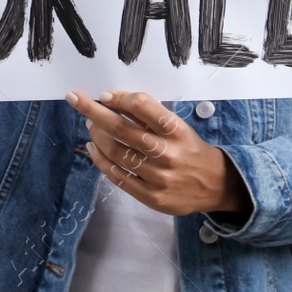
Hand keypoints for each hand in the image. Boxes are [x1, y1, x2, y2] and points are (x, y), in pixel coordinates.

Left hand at [66, 89, 252, 219]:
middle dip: (93, 111)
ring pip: (115, 152)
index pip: (143, 106)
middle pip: (121, 128)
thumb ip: (149, 115)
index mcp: (177, 130)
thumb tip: (112, 99)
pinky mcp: (151, 197)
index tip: (104, 95)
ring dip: (96, 135)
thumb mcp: (177, 126)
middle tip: (77, 100)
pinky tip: (93, 149)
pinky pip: (117, 177)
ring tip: (90, 126)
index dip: (120, 98)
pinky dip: (100, 160)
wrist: (215, 185)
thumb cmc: (189, 148)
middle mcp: (167, 153)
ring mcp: (158, 177)